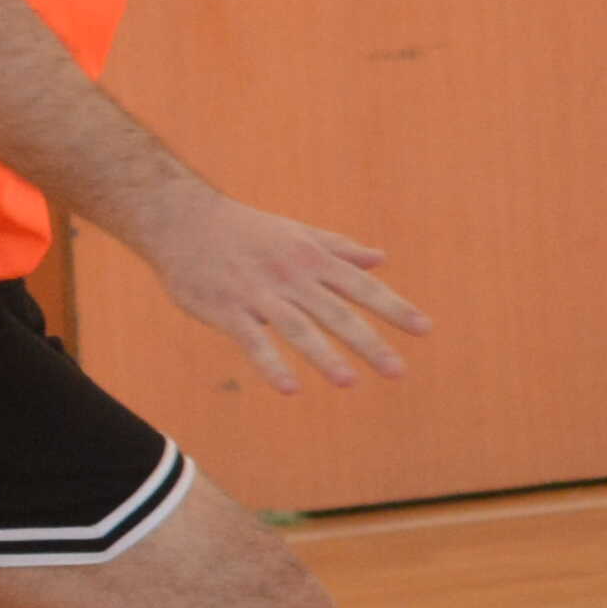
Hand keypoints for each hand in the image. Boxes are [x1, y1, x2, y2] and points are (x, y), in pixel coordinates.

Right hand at [133, 191, 425, 393]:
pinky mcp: (226, 310)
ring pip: (299, 328)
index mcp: (313, 259)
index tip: (424, 330)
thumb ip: (340, 249)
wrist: (182, 220)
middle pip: (338, 313)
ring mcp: (259, 294)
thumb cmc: (246, 230)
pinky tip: (291, 388)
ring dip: (325, 356)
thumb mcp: (298, 233)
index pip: (363, 287)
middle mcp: (292, 276)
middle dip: (369, 343)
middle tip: (398, 372)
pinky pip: (252, 341)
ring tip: (349, 382)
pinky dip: (272, 364)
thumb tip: (381, 259)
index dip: (394, 309)